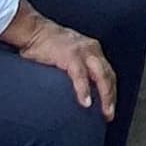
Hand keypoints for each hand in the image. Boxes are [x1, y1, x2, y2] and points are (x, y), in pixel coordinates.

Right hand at [3, 2, 116, 117]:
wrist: (34, 30)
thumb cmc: (48, 45)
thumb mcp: (68, 56)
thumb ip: (75, 69)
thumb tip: (75, 92)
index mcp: (92, 51)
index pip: (108, 73)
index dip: (111, 91)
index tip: (110, 108)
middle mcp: (92, 50)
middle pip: (108, 76)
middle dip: (111, 97)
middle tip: (109, 115)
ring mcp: (83, 51)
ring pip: (101, 75)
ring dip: (105, 96)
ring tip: (104, 112)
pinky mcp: (70, 55)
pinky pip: (80, 75)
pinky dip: (84, 90)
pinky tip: (86, 102)